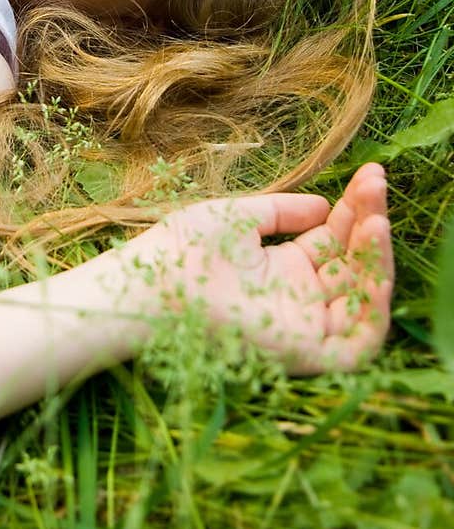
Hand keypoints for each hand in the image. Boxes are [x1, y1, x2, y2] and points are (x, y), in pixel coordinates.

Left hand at [138, 163, 393, 373]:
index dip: (356, 210)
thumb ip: (282, 211)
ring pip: (362, 302)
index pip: (335, 241)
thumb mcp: (240, 217)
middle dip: (370, 224)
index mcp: (283, 270)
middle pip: (353, 266)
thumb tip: (325, 204)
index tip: (369, 175)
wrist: (151, 283)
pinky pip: (358, 346)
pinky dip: (376, 314)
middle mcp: (298, 300)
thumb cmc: (182, 249)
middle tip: (376, 185)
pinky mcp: (302, 354)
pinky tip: (375, 271)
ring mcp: (302, 328)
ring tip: (375, 221)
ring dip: (378, 262)